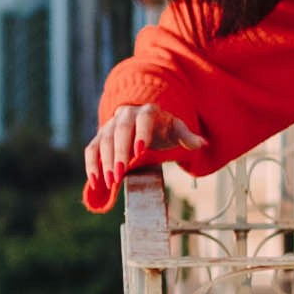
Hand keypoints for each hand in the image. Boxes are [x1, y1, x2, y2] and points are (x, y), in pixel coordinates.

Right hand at [82, 104, 201, 211]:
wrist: (144, 120)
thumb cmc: (163, 128)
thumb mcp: (177, 130)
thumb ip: (187, 137)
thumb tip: (201, 143)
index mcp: (147, 112)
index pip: (142, 121)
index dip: (140, 134)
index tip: (140, 151)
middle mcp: (125, 116)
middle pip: (119, 132)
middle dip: (118, 154)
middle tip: (119, 175)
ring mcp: (110, 126)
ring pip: (103, 141)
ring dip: (104, 162)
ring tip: (110, 181)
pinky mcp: (100, 137)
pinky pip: (92, 149)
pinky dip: (91, 165)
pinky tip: (95, 181)